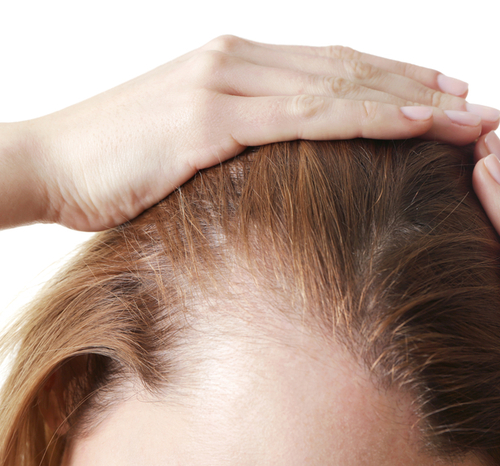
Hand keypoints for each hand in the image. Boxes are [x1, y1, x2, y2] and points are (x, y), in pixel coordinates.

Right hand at [8, 35, 499, 230]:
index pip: (326, 67)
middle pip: (343, 68)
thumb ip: (231, 137)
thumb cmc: (111, 160)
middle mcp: (235, 63)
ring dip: (405, 96)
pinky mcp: (210, 122)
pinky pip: (304, 117)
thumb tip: (268, 156)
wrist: (50, 163)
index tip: (432, 91)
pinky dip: (362, 117)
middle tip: (468, 95)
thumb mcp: (182, 142)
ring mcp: (224, 87)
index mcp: (231, 67)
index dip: (385, 76)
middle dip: (412, 81)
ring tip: (460, 109)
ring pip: (336, 87)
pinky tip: (411, 121)